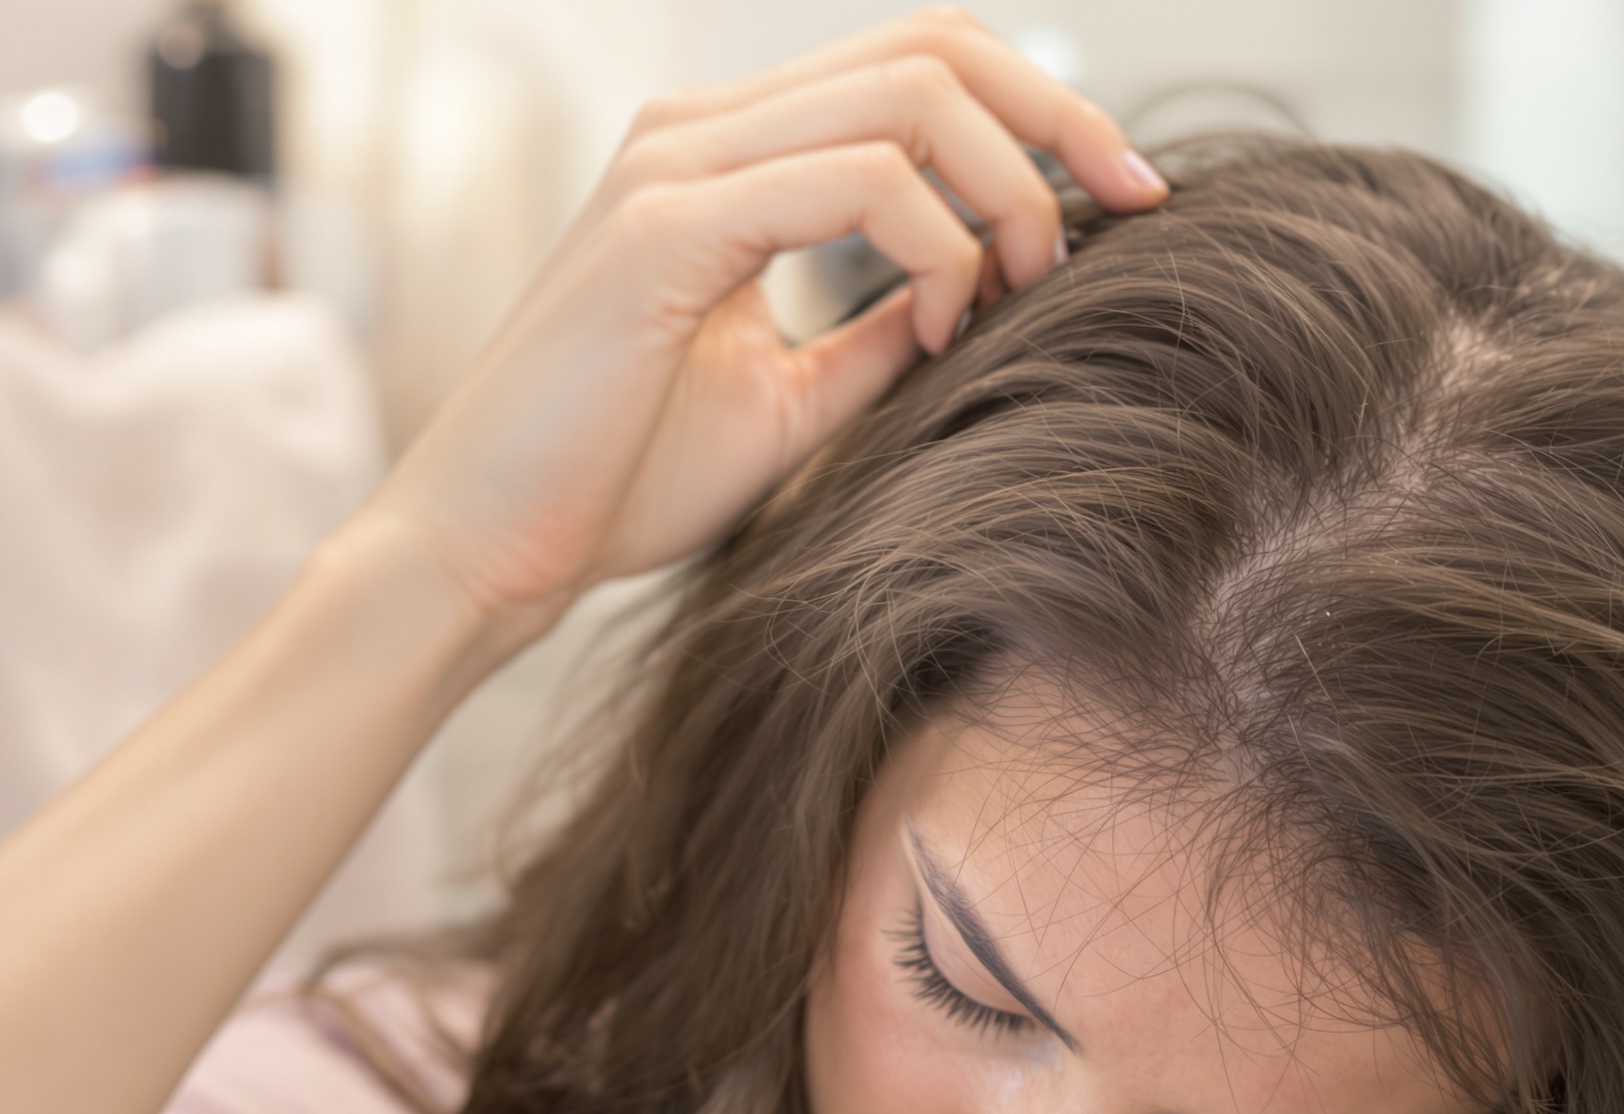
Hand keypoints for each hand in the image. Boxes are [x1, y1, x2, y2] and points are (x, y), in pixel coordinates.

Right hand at [362, 8, 1170, 640]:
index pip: (921, 62)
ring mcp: (677, 166)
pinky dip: (935, 251)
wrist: (489, 552)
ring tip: (1021, 295)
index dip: (1047, 110)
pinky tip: (944, 331)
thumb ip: (888, 327)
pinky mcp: (662, 228)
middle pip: (935, 46)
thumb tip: (996, 295)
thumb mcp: (798, 393)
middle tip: (1134, 212)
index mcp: (732, 152)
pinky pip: (853, 183)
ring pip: (910, 99)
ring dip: (1006, 193)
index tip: (1133, 197)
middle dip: (1063, 124)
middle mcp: (700, 130)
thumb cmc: (621, 480)